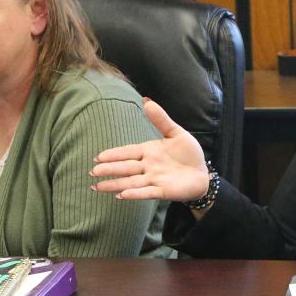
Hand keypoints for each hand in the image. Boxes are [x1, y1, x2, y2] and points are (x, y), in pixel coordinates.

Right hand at [90, 99, 210, 201]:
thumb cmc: (188, 153)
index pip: (127, 152)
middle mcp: (148, 166)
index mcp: (149, 151)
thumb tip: (146, 100)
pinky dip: (135, 194)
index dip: (113, 155)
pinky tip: (122, 195)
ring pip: (131, 182)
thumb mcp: (176, 133)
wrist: (202, 173)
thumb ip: (161, 120)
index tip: (98, 157)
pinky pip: (147, 192)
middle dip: (109, 169)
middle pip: (125, 168)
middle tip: (92, 172)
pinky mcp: (163, 191)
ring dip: (115, 184)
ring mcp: (154, 179)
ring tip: (97, 187)